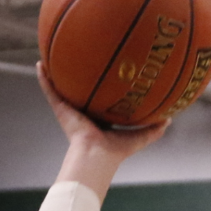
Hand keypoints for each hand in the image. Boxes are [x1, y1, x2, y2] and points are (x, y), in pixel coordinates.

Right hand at [42, 65, 167, 198]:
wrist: (97, 156)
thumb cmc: (117, 151)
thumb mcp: (140, 137)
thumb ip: (154, 128)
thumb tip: (170, 118)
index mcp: (99, 118)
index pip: (100, 99)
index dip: (102, 86)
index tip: (106, 71)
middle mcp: (84, 112)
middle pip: (80, 90)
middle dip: (78, 76)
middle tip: (80, 56)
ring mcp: (70, 110)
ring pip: (61, 87)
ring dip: (56, 72)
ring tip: (52, 54)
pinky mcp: (61, 110)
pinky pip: (50, 91)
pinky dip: (44, 78)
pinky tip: (40, 63)